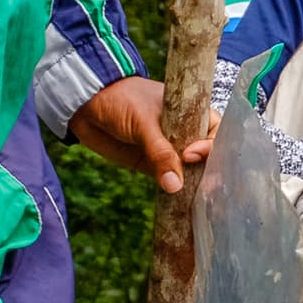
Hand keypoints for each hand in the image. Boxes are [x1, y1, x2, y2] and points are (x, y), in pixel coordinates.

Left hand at [69, 74, 216, 194]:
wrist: (87, 105)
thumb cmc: (120, 100)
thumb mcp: (143, 122)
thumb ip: (159, 152)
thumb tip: (176, 185)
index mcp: (190, 111)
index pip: (215, 130)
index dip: (210, 145)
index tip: (190, 154)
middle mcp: (185, 132)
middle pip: (207, 155)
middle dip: (209, 171)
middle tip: (206, 188)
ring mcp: (169, 149)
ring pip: (190, 171)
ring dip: (193, 185)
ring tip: (196, 200)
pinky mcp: (153, 165)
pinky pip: (170, 180)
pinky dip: (174, 191)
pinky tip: (179, 202)